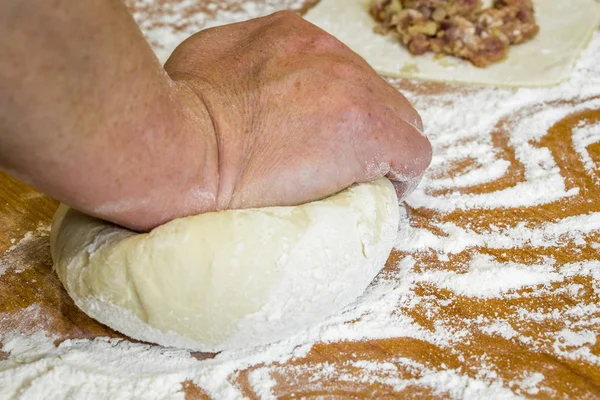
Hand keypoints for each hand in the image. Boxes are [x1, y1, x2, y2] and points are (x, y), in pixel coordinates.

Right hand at [166, 11, 430, 211]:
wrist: (177, 147)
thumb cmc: (174, 116)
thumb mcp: (205, 62)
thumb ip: (242, 65)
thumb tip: (252, 87)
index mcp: (292, 37)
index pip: (342, 73)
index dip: (342, 110)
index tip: (330, 140)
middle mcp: (329, 55)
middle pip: (377, 94)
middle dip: (367, 130)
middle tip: (345, 164)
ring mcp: (353, 91)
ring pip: (402, 122)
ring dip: (385, 152)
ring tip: (363, 182)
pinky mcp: (368, 133)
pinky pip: (413, 156)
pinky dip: (401, 177)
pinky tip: (382, 192)